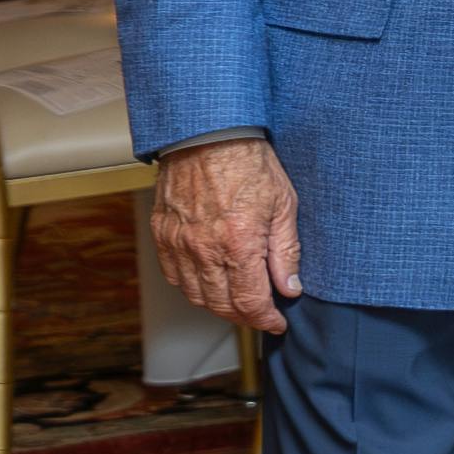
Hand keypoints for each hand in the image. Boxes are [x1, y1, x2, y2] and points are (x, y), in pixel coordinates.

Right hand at [152, 134, 305, 333]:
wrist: (209, 132)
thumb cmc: (249, 162)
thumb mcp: (283, 205)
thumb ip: (286, 252)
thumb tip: (290, 288)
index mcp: (237, 243)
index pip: (250, 302)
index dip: (266, 319)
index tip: (277, 321)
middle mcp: (203, 248)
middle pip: (220, 305)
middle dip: (245, 316)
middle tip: (261, 313)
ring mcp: (178, 242)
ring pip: (195, 295)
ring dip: (218, 305)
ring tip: (238, 299)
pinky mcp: (162, 233)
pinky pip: (174, 275)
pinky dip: (192, 286)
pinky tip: (209, 280)